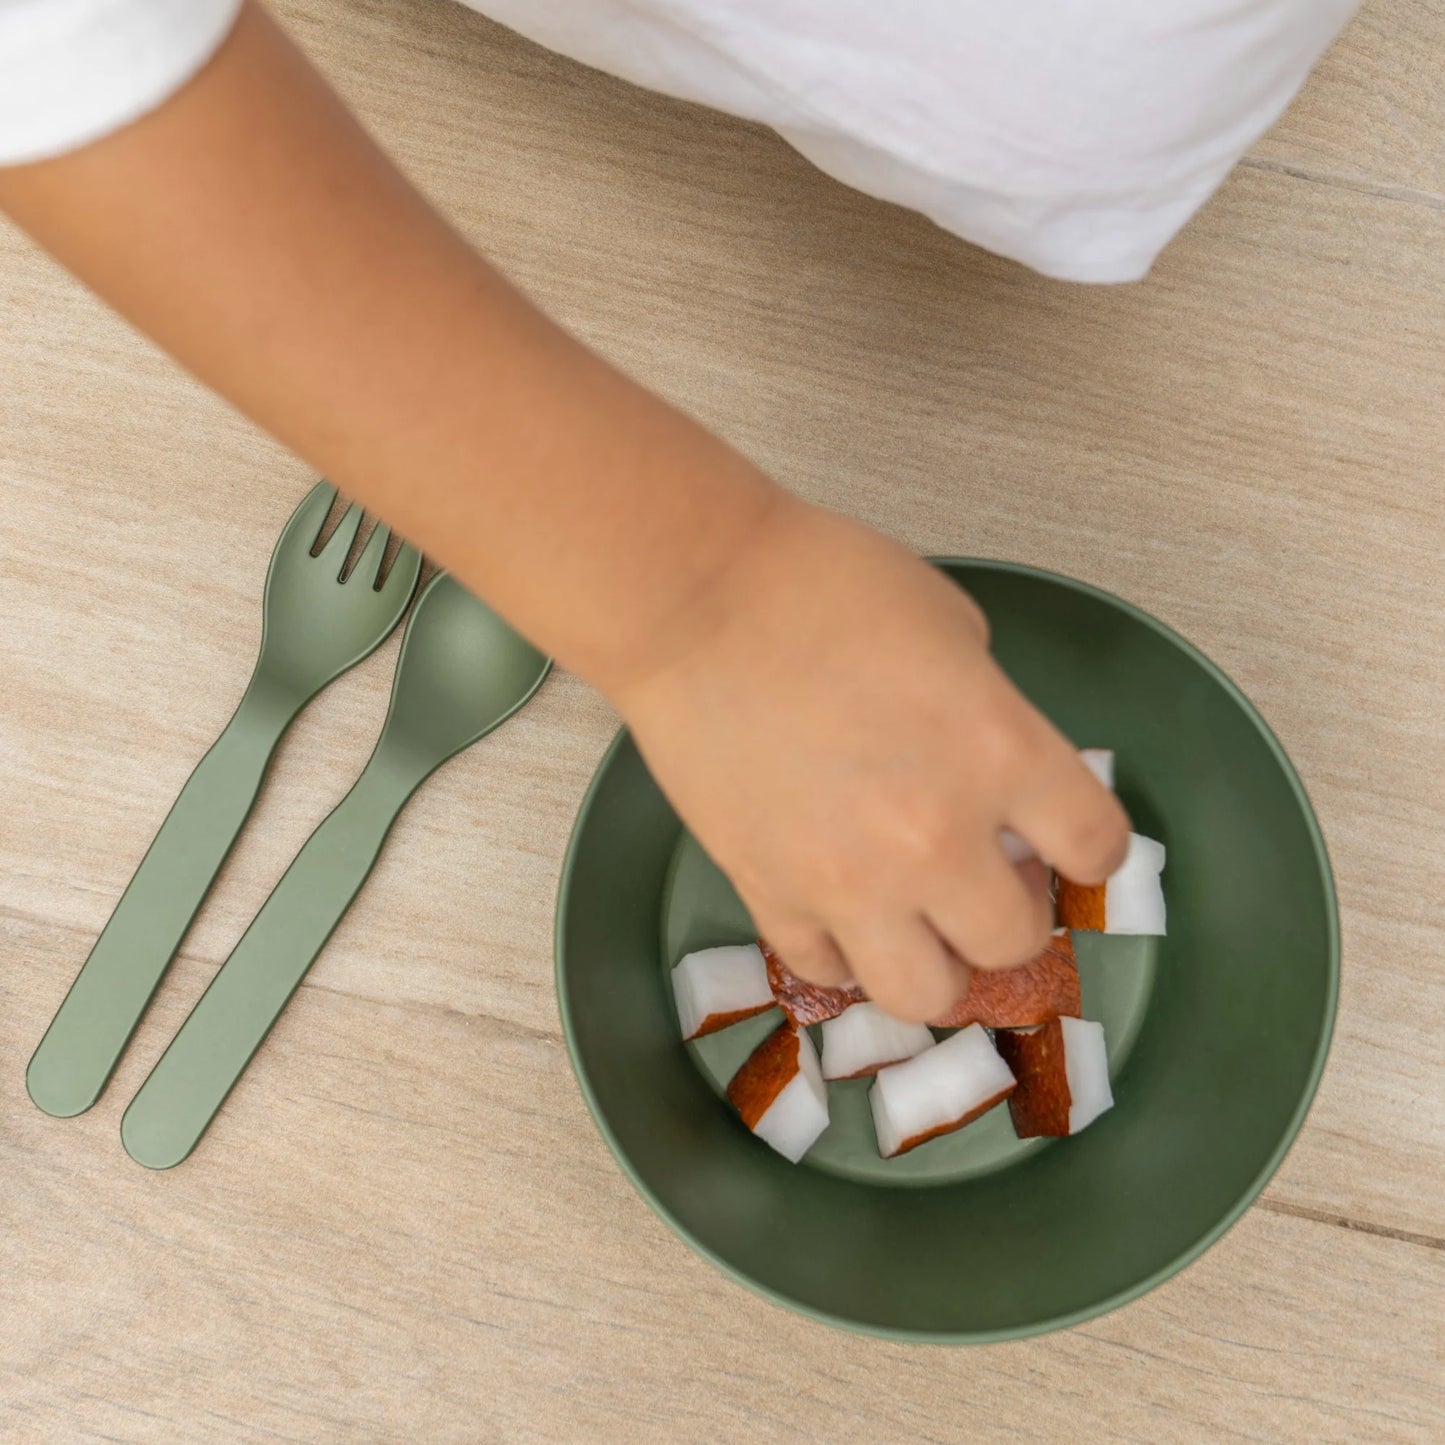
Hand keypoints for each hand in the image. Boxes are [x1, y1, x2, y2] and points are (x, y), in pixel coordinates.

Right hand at [616, 499, 1130, 1022]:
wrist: (692, 599)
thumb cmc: (822, 581)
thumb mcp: (951, 625)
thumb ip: (990, 707)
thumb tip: (985, 759)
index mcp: (1001, 752)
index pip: (1097, 846)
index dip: (1091, 849)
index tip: (1070, 845)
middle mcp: (937, 839)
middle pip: (1015, 942)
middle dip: (1011, 913)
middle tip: (983, 880)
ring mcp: (849, 882)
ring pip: (925, 997)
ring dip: (935, 966)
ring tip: (917, 925)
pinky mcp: (769, 895)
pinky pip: (824, 970)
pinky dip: (841, 949)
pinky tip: (838, 910)